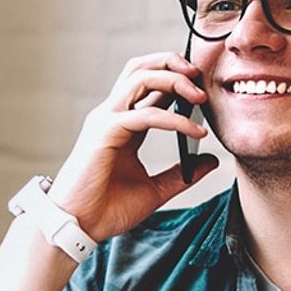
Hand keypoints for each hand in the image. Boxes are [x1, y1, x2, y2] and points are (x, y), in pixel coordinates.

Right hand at [47, 52, 219, 241]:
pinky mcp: (104, 133)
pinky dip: (174, 119)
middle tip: (201, 76)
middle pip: (140, 68)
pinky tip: (195, 132)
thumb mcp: (154, 190)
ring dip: (174, 80)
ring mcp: (106, 121)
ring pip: (141, 79)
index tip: (204, 89)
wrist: (79, 227)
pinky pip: (144, 114)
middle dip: (172, 63)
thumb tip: (210, 161)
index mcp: (122, 124)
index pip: (148, 84)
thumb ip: (181, 174)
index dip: (177, 78)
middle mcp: (112, 115)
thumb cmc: (106, 209)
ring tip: (200, 96)